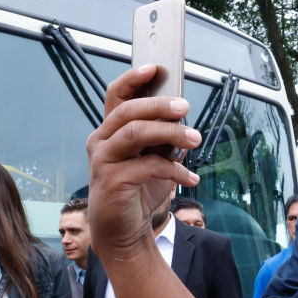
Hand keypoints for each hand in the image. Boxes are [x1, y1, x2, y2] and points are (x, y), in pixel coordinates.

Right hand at [86, 65, 200, 260]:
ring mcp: (103, 160)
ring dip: (170, 133)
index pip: (116, 95)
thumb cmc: (138, 189)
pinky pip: (148, 165)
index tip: (155, 68)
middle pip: (128, 110)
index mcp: (111, 130)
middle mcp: (102, 140)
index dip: (133, 78)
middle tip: (185, 107)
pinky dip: (175, 169)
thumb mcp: (155, 159)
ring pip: (136, 132)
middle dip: (160, 105)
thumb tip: (183, 120)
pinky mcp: (112, 181)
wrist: (123, 229)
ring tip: (195, 139)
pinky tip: (190, 177)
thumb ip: (164, 139)